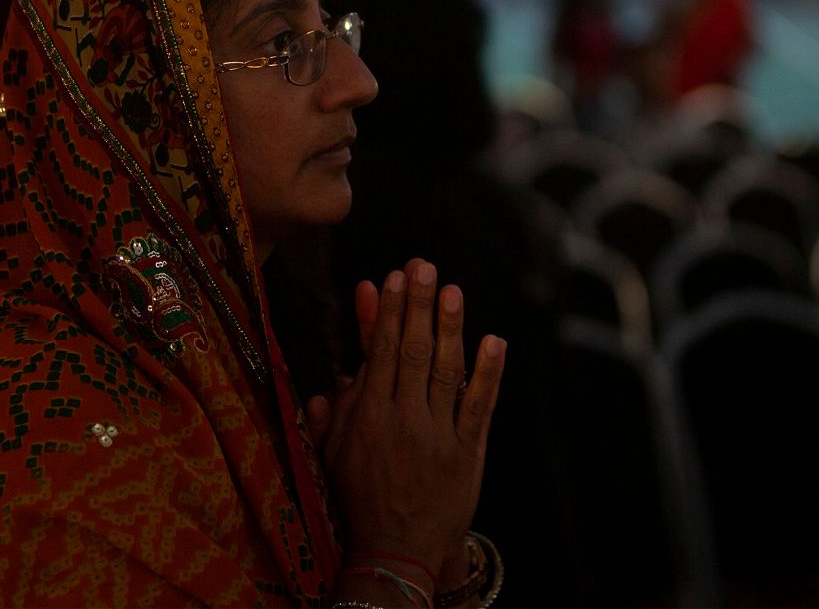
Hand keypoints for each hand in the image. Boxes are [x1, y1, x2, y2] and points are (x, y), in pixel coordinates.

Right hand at [313, 258, 504, 578]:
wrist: (397, 551)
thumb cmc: (361, 500)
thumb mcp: (332, 458)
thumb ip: (329, 417)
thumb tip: (324, 385)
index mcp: (367, 416)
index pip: (381, 352)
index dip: (389, 313)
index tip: (394, 278)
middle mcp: (402, 419)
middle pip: (413, 352)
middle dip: (419, 306)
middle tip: (424, 266)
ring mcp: (438, 435)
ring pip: (446, 371)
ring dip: (450, 328)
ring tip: (453, 290)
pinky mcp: (467, 452)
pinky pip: (480, 406)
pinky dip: (488, 373)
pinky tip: (494, 341)